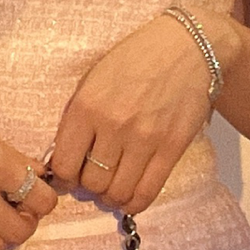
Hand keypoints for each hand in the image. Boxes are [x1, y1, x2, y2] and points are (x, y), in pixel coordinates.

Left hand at [45, 13, 229, 213]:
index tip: (69, 175)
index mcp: (87, 106)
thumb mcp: (94, 80)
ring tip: (111, 189)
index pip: (64, 164)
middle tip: (93, 180)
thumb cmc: (135, 60)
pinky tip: (130, 197)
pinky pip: (148, 191)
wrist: (186, 47)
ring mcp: (144, 138)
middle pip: (91, 183)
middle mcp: (113, 125)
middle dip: (88, 188)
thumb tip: (63, 159)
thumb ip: (77, 118)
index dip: (64, 177)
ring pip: (118, 192)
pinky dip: (135, 202)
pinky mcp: (171, 147)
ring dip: (111, 198)